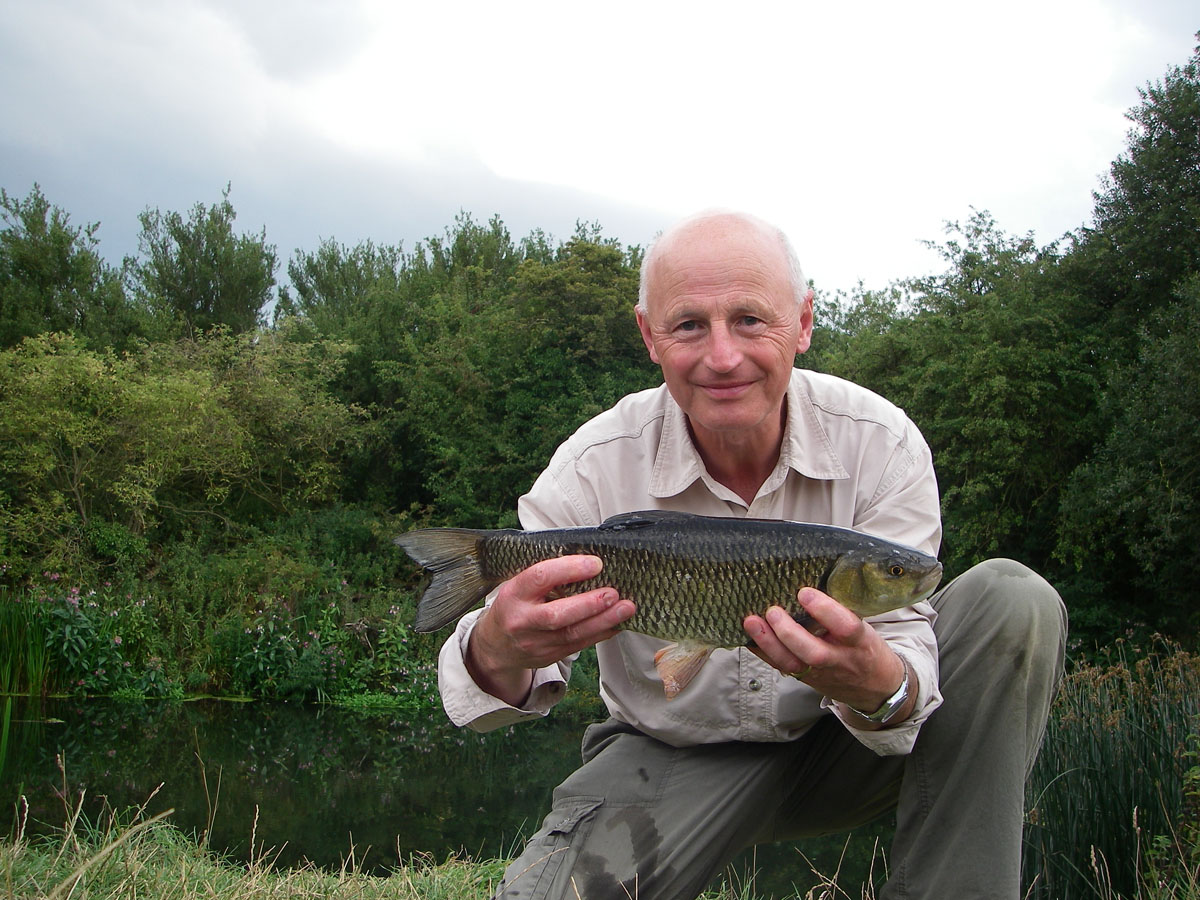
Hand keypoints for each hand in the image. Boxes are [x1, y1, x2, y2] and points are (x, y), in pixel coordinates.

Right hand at [466, 554, 635, 705]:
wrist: (496, 645)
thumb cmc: (515, 605)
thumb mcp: (519, 585)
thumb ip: (547, 575)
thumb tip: (589, 561)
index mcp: (514, 594)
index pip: (540, 577)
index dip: (569, 569)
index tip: (595, 563)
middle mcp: (522, 620)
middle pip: (557, 615)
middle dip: (589, 603)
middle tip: (614, 592)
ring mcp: (535, 642)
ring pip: (572, 634)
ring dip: (603, 621)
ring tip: (626, 608)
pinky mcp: (548, 656)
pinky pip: (579, 645)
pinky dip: (600, 633)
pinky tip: (616, 623)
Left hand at [743, 587, 909, 725]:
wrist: (876, 687)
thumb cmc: (866, 648)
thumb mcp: (866, 627)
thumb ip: (842, 610)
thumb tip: (812, 579)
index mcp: (860, 642)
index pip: (846, 627)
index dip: (825, 610)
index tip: (805, 592)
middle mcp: (840, 660)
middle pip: (814, 653)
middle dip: (789, 633)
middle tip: (773, 611)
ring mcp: (821, 673)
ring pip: (792, 664)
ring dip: (768, 643)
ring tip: (752, 622)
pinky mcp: (806, 679)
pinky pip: (781, 667)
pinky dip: (762, 650)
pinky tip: (748, 635)